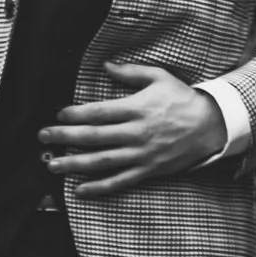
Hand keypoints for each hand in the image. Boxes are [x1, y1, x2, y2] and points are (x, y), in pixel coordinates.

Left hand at [39, 63, 223, 196]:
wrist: (212, 125)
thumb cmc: (183, 98)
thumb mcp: (160, 77)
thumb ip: (131, 72)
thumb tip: (105, 66)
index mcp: (137, 108)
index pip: (99, 112)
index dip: (75, 114)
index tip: (58, 115)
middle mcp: (136, 133)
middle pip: (93, 137)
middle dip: (65, 137)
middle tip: (43, 137)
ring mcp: (142, 154)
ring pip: (102, 162)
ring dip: (74, 164)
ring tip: (52, 164)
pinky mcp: (148, 170)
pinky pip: (120, 181)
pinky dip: (99, 188)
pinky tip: (80, 190)